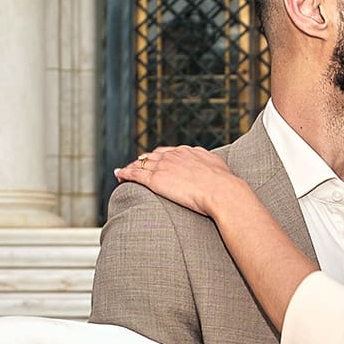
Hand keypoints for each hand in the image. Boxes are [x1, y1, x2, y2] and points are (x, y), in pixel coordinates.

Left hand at [115, 146, 247, 218]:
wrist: (222, 190)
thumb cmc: (225, 185)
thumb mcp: (219, 168)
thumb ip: (211, 166)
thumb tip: (215, 169)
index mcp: (188, 152)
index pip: (169, 152)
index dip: (160, 156)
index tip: (156, 161)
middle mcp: (174, 155)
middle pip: (152, 156)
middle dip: (143, 161)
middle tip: (136, 165)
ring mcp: (163, 166)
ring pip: (141, 164)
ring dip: (131, 167)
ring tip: (123, 172)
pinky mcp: (156, 179)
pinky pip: (135, 174)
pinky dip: (125, 173)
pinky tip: (118, 175)